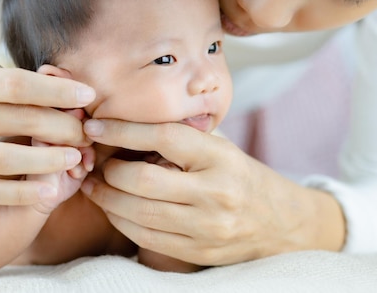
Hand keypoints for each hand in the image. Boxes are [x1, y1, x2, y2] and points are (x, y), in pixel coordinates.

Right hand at [0, 52, 95, 204]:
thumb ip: (6, 75)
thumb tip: (59, 84)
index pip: (15, 85)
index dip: (56, 91)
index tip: (89, 95)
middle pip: (16, 121)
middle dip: (61, 126)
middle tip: (87, 130)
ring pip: (4, 161)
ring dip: (47, 162)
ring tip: (77, 158)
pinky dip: (20, 194)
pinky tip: (50, 191)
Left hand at [80, 119, 345, 264]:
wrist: (283, 224)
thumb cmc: (241, 175)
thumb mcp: (221, 147)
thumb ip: (182, 136)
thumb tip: (127, 123)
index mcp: (220, 157)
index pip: (163, 136)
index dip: (123, 130)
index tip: (95, 126)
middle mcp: (215, 193)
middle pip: (142, 180)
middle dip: (108, 170)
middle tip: (94, 162)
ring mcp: (206, 227)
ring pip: (138, 213)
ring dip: (106, 198)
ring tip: (94, 185)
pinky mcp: (198, 252)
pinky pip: (146, 238)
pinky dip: (121, 221)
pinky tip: (112, 208)